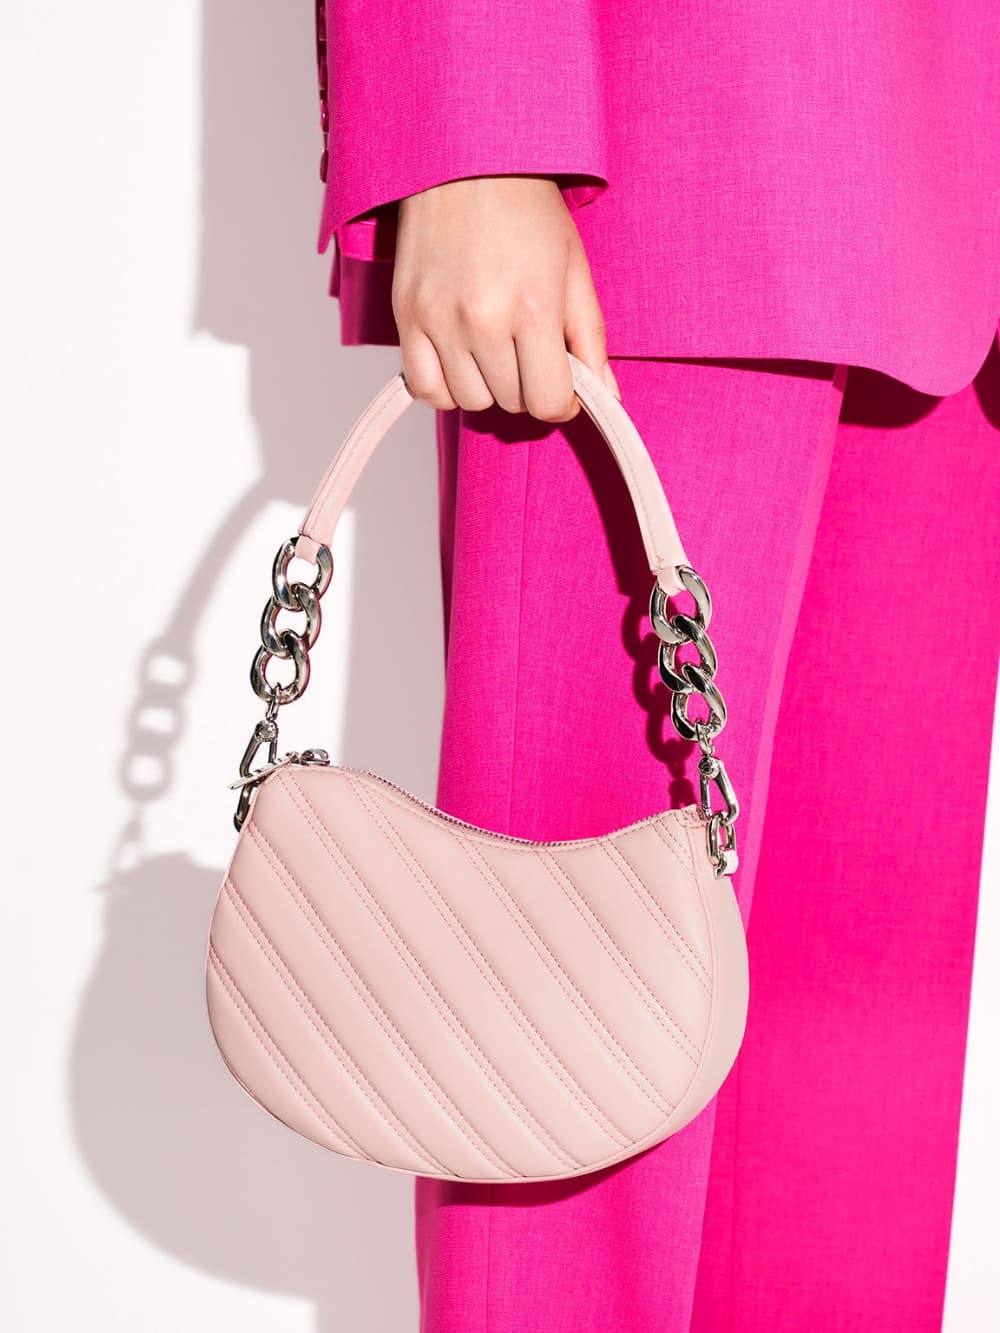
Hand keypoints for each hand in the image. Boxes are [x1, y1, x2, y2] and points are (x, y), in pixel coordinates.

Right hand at [392, 175, 620, 420]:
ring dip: (487, 386)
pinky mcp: (406, 316)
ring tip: (493, 348)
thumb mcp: (573, 268)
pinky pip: (425, 389)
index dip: (562, 401)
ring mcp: (440, 321)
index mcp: (534, 308)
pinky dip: (444, 387)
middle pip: (511, 402)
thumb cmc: (525, 208)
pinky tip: (459, 360)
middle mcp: (483, 321)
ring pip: (470, 401)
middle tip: (527, 348)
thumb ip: (591, 339)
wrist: (464, 159)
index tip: (562, 385)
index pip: (547, 401)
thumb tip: (606, 397)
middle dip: (526, 384)